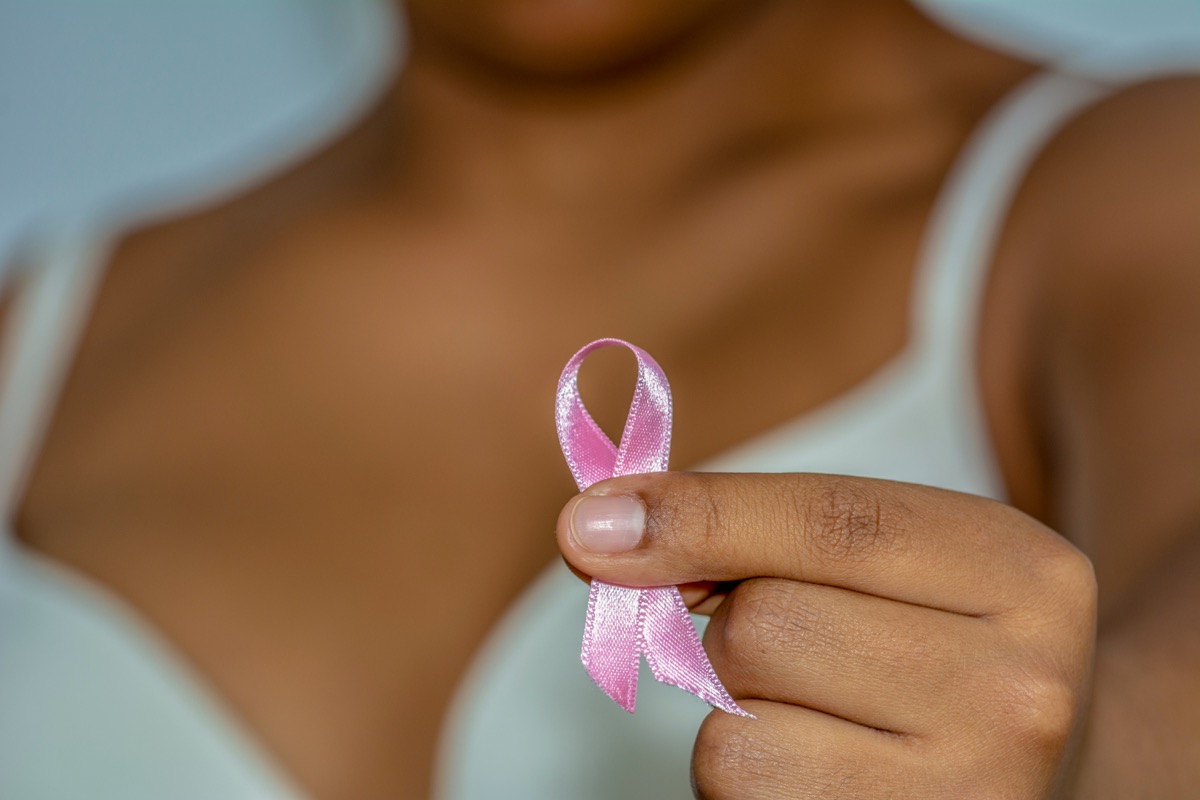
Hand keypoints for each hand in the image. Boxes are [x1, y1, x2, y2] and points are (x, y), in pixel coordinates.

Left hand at [557, 472, 1096, 798]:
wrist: (1025, 760)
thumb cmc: (926, 640)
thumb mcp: (885, 557)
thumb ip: (754, 527)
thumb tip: (595, 532)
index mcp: (1022, 576)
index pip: (833, 524)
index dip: (698, 516)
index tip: (589, 524)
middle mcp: (1018, 693)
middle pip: (766, 627)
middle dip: (735, 628)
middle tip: (794, 646)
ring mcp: (971, 794)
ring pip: (736, 736)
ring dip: (736, 718)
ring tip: (818, 718)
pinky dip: (747, 781)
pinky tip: (817, 770)